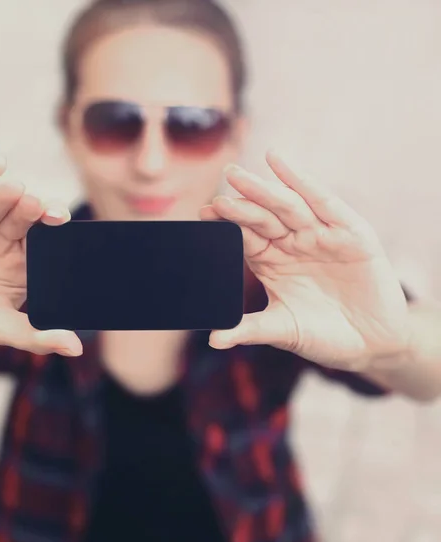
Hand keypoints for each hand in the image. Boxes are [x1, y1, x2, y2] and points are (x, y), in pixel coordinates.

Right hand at [0, 156, 81, 368]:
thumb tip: (75, 348)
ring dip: (5, 197)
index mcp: (21, 269)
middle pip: (20, 221)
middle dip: (30, 211)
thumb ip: (34, 335)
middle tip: (39, 206)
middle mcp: (1, 247)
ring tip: (15, 190)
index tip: (63, 222)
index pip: (43, 244)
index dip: (53, 232)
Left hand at [200, 150, 409, 371]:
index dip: (226, 225)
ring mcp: (320, 235)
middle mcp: (292, 243)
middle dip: (241, 202)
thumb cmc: (324, 336)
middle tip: (218, 190)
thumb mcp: (283, 331)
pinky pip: (324, 202)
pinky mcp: (350, 233)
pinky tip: (278, 162)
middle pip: (262, 217)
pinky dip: (302, 181)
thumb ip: (249, 329)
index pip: (244, 237)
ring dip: (263, 189)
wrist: (371, 345)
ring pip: (287, 206)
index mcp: (271, 261)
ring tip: (236, 176)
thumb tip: (214, 339)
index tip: (203, 214)